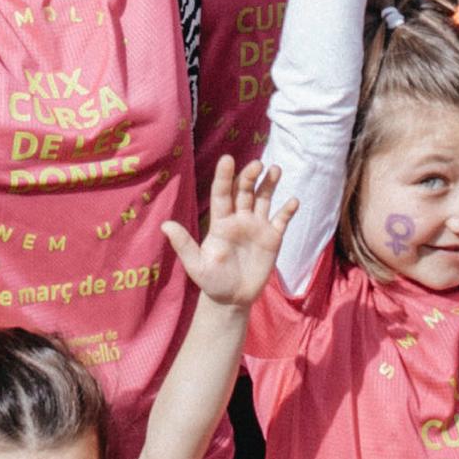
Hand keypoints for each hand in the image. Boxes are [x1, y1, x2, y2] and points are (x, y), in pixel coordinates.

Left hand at [163, 158, 285, 309]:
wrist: (232, 299)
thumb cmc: (211, 281)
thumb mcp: (195, 265)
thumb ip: (183, 244)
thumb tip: (165, 225)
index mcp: (220, 222)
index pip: (222, 194)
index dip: (224, 177)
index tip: (227, 159)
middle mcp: (239, 219)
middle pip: (244, 191)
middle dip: (249, 176)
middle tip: (257, 164)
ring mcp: (257, 226)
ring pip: (264, 199)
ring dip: (269, 184)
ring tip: (275, 170)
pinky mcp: (272, 238)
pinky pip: (281, 219)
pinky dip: (288, 210)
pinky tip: (293, 201)